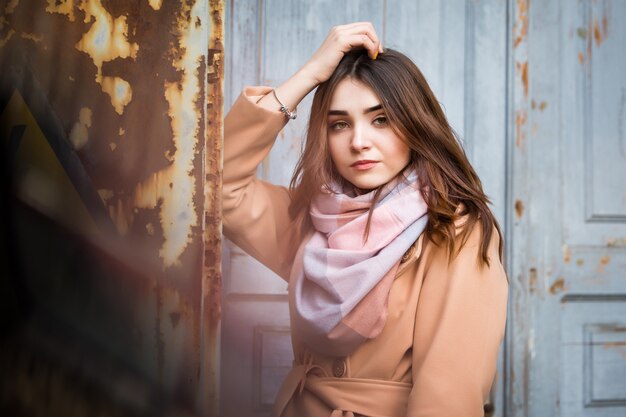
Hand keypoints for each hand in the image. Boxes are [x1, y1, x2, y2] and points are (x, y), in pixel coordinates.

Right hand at [257, 22, 382, 113]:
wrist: (312, 74)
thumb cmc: (326, 71)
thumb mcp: (341, 57)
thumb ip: (352, 50)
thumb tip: (367, 51)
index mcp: (339, 31)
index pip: (362, 27)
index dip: (372, 38)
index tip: (375, 52)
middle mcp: (339, 29)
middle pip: (367, 26)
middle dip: (376, 39)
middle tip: (378, 53)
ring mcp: (340, 33)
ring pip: (367, 30)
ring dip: (375, 43)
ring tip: (374, 56)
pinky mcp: (341, 41)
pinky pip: (363, 39)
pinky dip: (370, 47)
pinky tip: (370, 57)